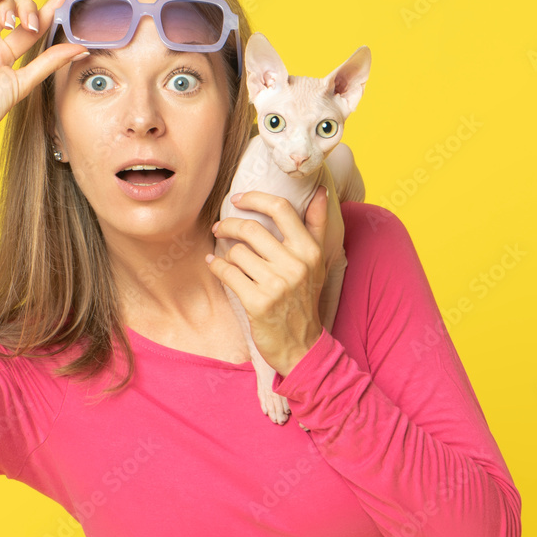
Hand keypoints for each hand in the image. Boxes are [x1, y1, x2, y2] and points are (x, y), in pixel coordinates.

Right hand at [0, 0, 90, 148]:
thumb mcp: (25, 82)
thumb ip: (50, 62)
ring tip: (11, 21)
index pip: (30, 23)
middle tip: (31, 25)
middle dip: (26, 7)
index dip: (52, 6)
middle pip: (11, 6)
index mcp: (4, 53)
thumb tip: (81, 48)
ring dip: (6, 0)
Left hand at [207, 188, 328, 376]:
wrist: (300, 345)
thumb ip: (317, 226)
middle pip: (251, 228)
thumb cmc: (304, 300)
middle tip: (220, 227)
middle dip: (229, 225)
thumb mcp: (318, 263)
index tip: (238, 198)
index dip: (255, 198)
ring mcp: (276, 284)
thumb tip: (321, 190)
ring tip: (226, 257)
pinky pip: (227, 273)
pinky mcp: (257, 302)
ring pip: (237, 252)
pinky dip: (216, 267)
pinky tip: (215, 266)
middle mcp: (295, 265)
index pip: (281, 209)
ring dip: (225, 252)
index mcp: (310, 251)